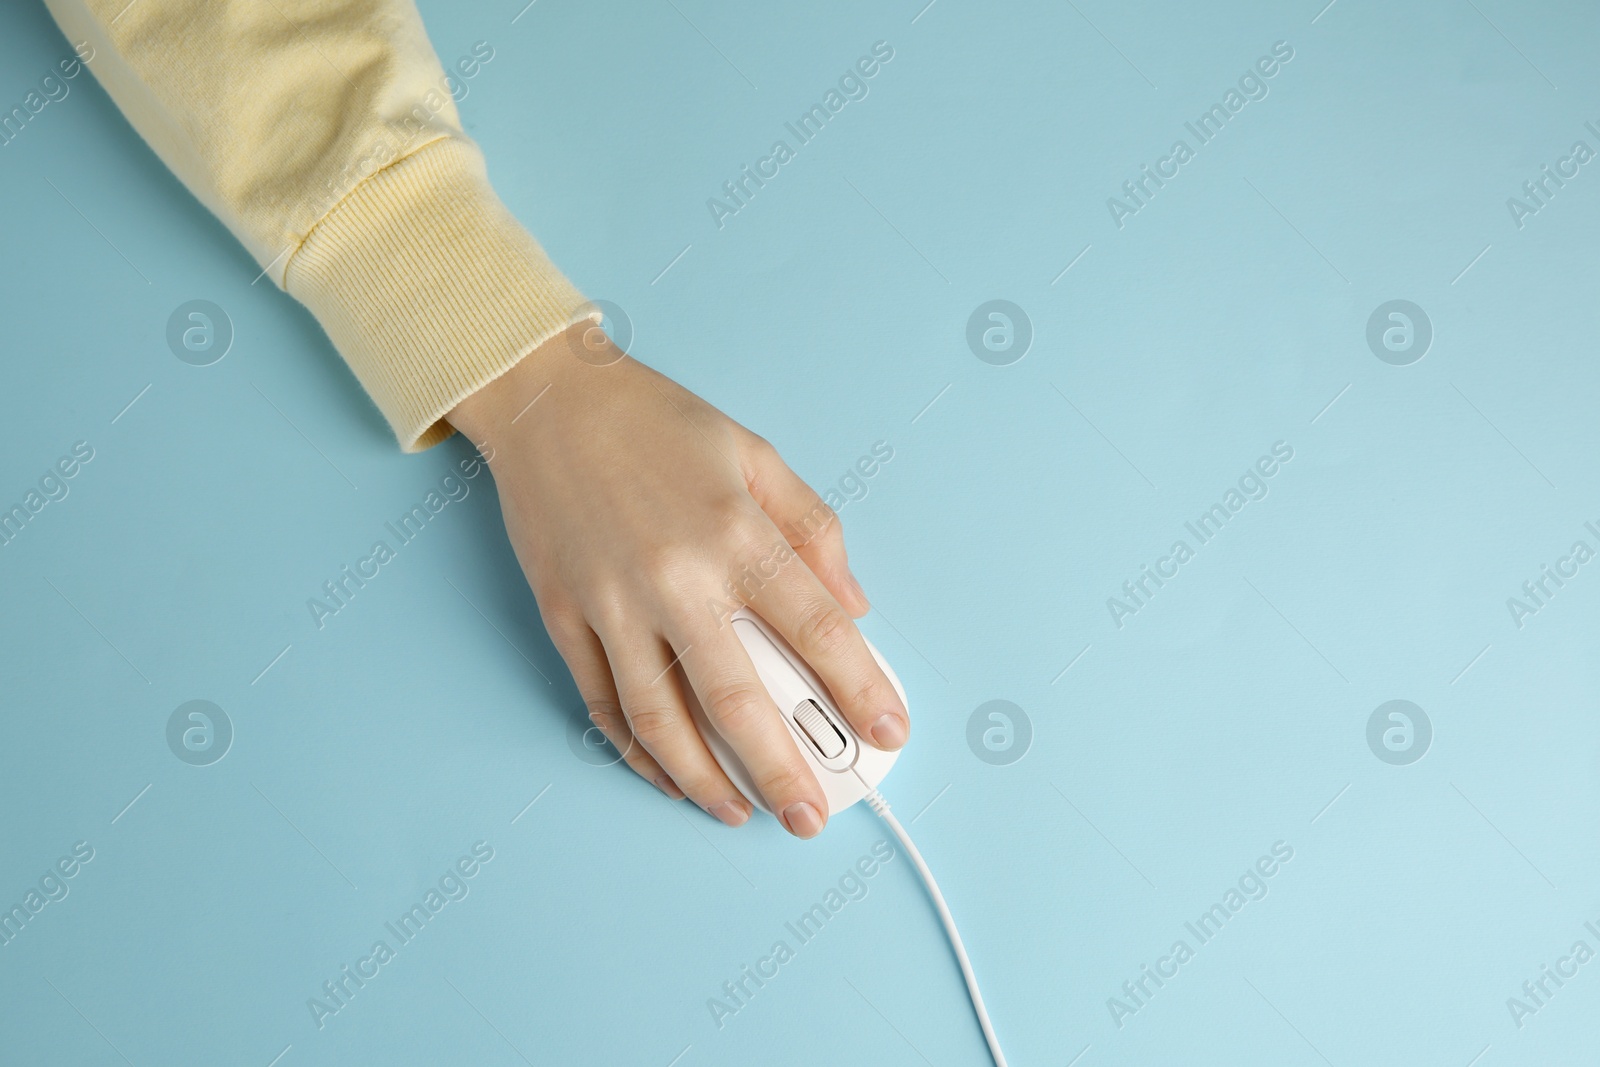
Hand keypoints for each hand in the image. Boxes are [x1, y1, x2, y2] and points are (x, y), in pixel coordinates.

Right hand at [447, 322, 908, 837]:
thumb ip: (813, 529)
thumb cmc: (657, 423)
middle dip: (783, 770)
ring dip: (705, 781)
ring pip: (662, 720)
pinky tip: (672, 778)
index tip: (889, 731)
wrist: (547, 398)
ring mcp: (613, 604)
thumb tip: (853, 607)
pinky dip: (638, 753)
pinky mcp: (563, 617)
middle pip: (739, 698)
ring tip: (741, 814)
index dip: (860, 687)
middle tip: (812, 816)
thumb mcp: (754, 453)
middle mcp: (675, 577)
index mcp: (735, 532)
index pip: (815, 628)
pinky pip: (603, 705)